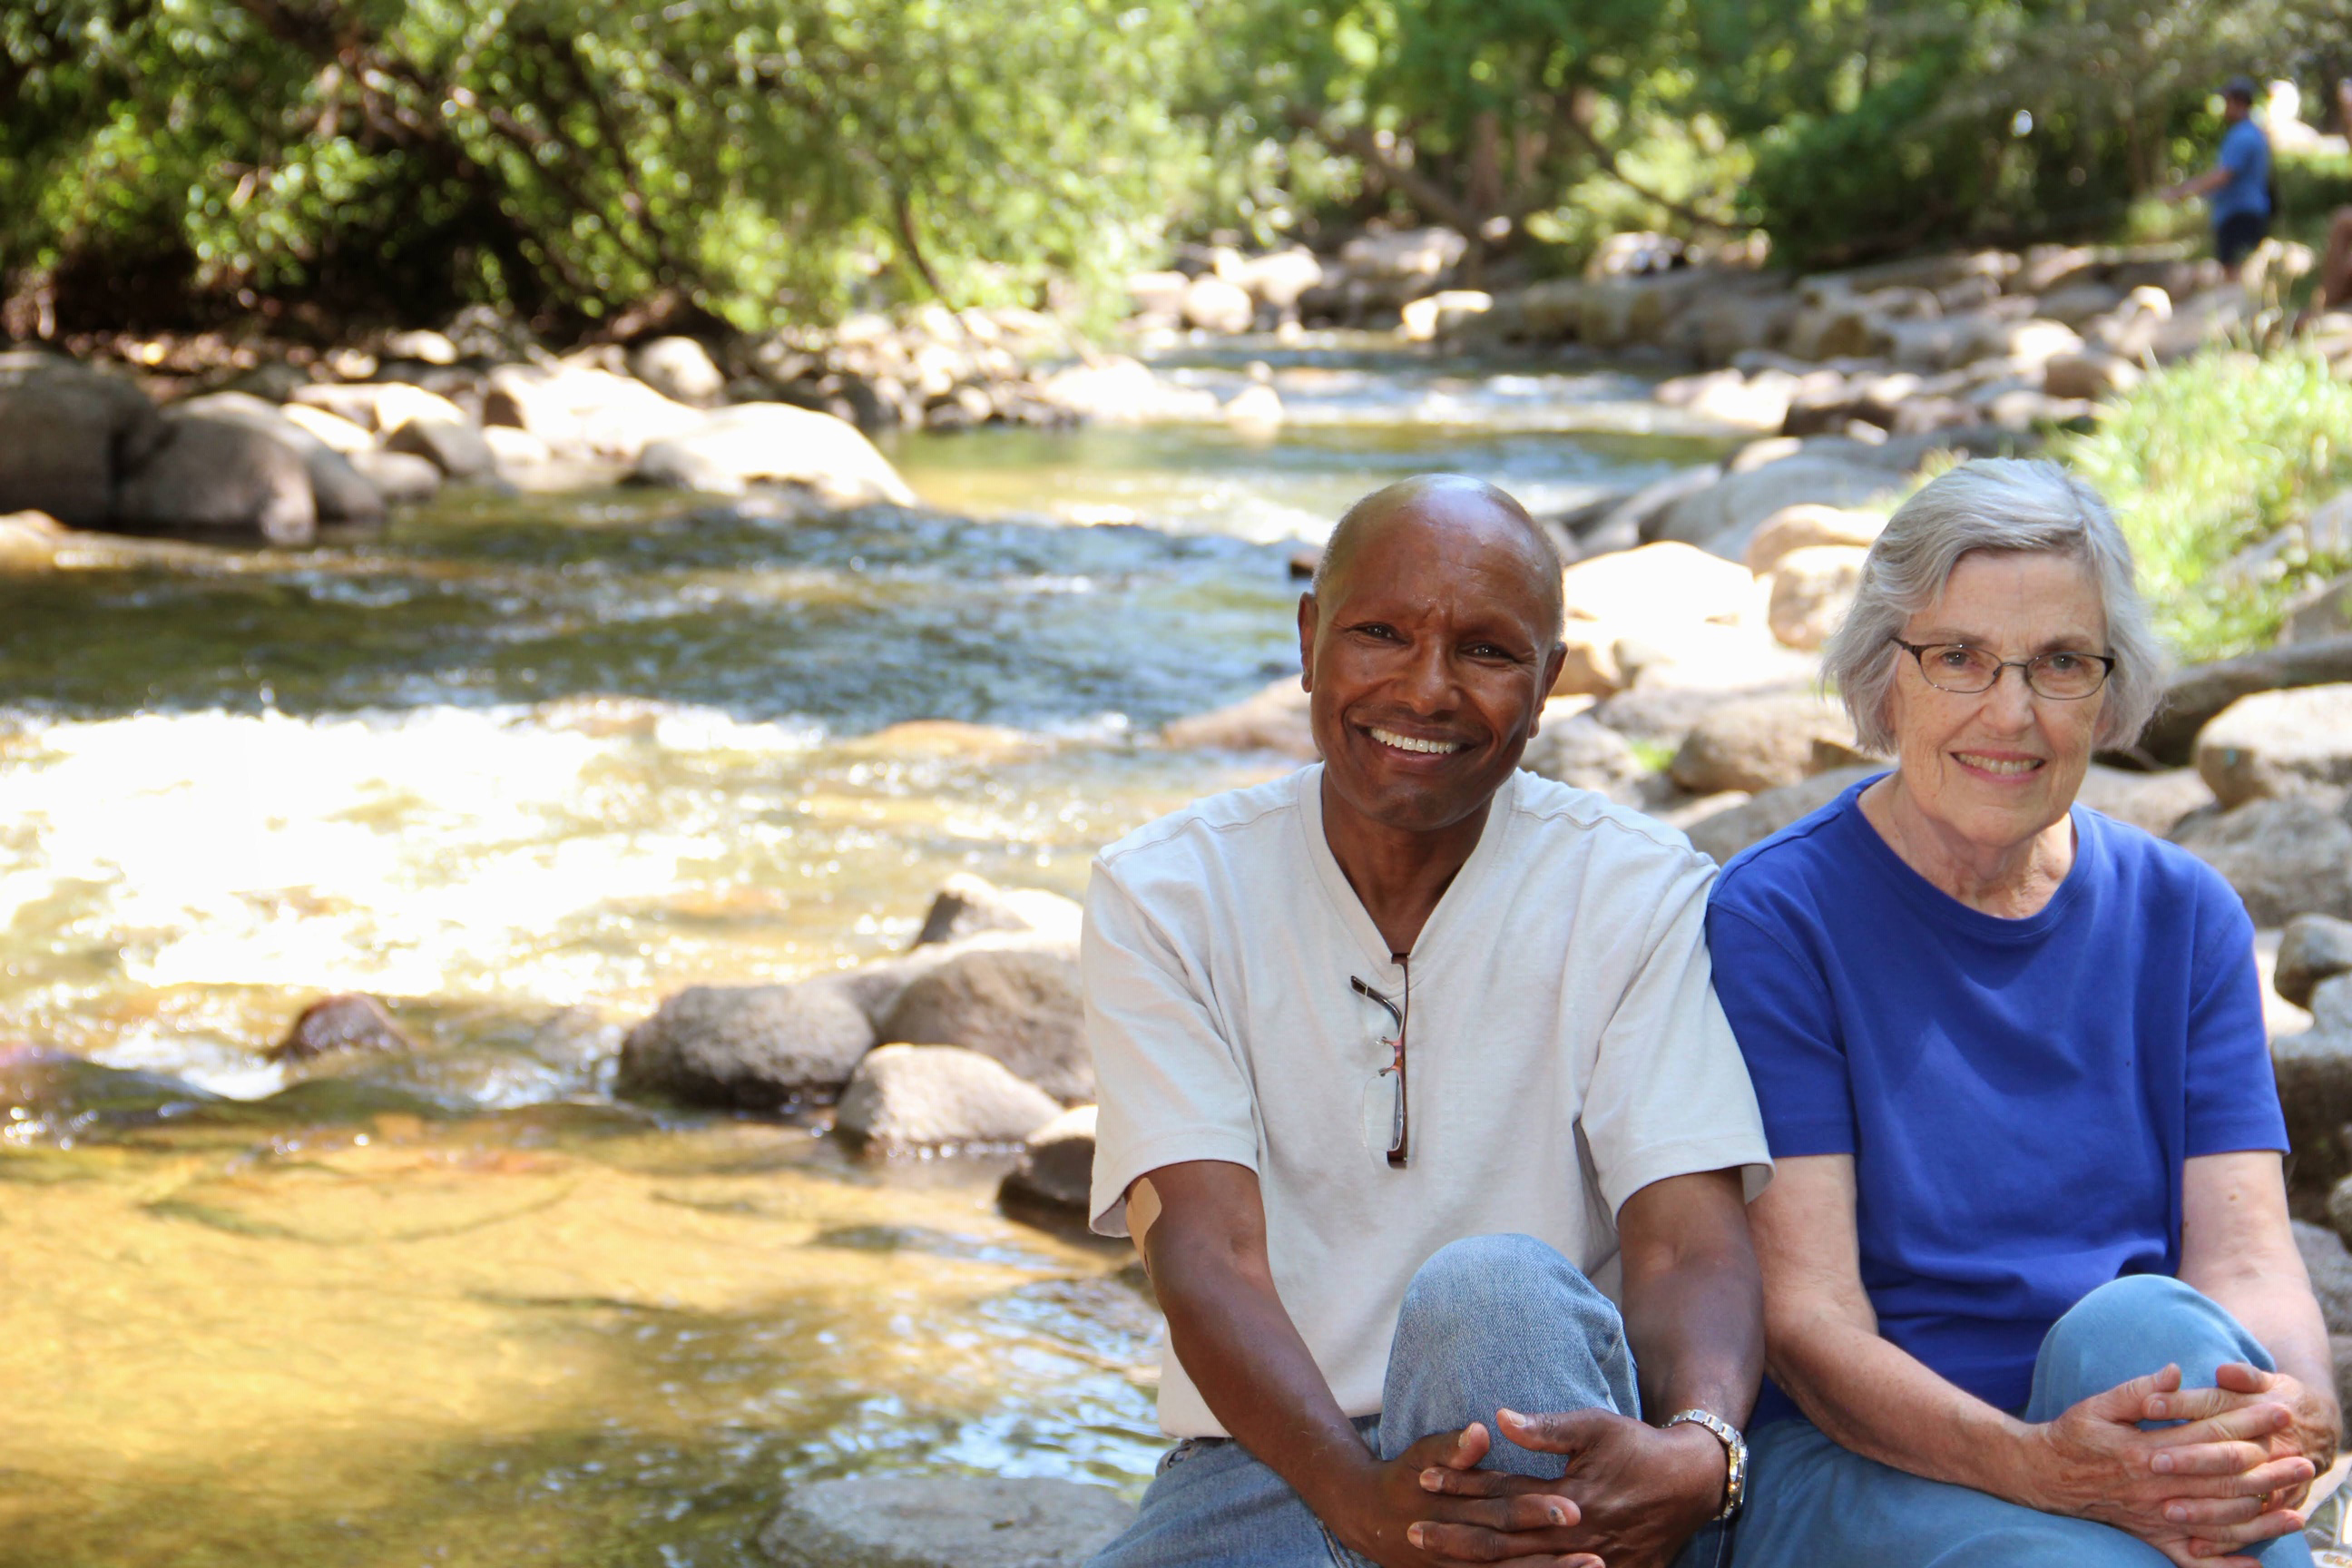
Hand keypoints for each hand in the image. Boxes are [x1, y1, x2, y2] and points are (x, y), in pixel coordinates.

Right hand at [1326, 1424, 1596, 1567]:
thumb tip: (1480, 1430)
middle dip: (1552, 1556)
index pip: (1499, 1510)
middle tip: (1595, 1551)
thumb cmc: (1402, 1477)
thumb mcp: (1420, 1454)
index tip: (1573, 1507)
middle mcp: (1451, 1548)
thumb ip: (1451, 1446)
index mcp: (1447, 1510)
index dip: (1534, 1510)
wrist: (1367, 1517)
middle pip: (1508, 1553)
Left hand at [1404, 1408, 1719, 1567]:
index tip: (1424, 1478)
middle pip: (1503, 1541)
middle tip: (1412, 1530)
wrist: (1690, 1484)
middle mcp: (1575, 1537)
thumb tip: (1498, 1419)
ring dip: (1477, 1560)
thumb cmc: (1637, 1448)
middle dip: (1455, 1535)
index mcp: (1570, 1499)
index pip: (1504, 1493)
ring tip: (1437, 1554)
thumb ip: (1547, 1429)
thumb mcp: (1594, 1427)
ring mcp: (1590, 1565)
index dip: (1463, 1485)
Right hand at [2016, 1365, 2313, 1567]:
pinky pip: (2192, 1559)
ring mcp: (2154, 1517)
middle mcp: (2155, 1488)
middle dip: (2268, 1469)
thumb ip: (2139, 1391)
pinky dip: (2226, 1565)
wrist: (2041, 1476)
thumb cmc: (2071, 1435)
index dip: (2246, 1421)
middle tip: (2304, 1460)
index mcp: (2143, 1451)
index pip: (2208, 1435)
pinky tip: (2255, 1563)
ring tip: (2295, 1508)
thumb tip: (2176, 1373)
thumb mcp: (2098, 1404)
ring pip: (2217, 1520)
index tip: (2278, 1409)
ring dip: (2260, 1516)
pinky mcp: (2150, 1536)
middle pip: (2224, 1480)